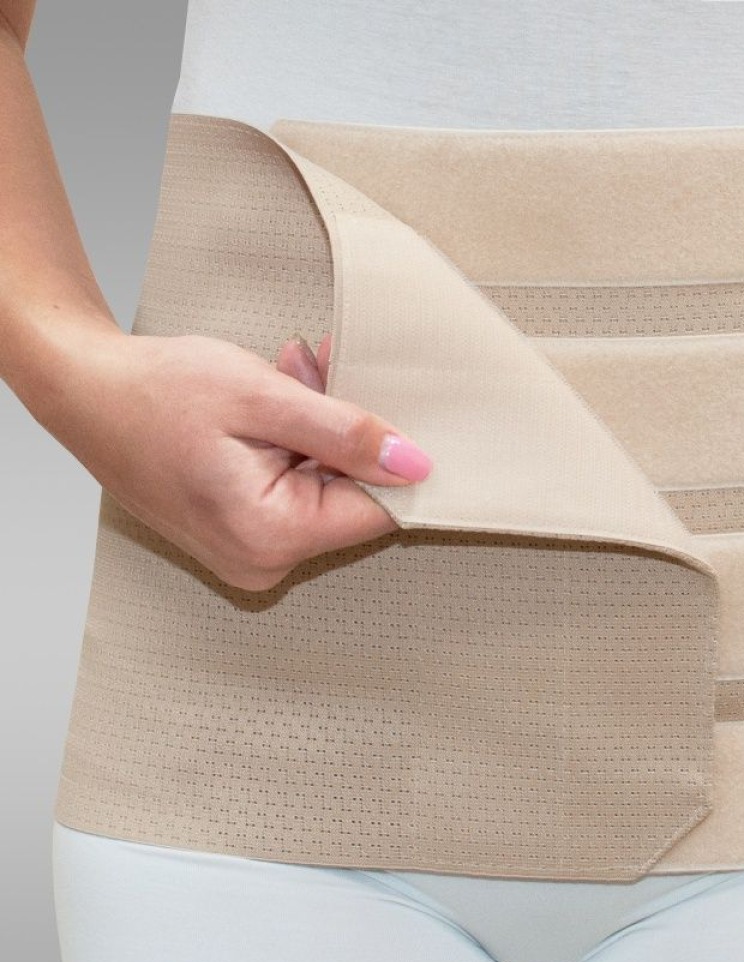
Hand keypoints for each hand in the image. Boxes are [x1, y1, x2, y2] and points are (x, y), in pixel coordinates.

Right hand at [42, 325, 432, 591]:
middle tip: (315, 373)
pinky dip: (295, 447)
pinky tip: (273, 407)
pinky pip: (295, 492)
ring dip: (319, 433)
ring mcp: (251, 553)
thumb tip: (414, 465)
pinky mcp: (243, 535)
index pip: (378, 511)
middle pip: (349, 498)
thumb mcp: (262, 397)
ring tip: (287, 380)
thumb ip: (345, 433)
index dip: (390, 456)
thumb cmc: (154, 392)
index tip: (381, 405)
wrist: (83, 393)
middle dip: (345, 434)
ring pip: (324, 490)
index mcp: (270, 536)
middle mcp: (262, 560)